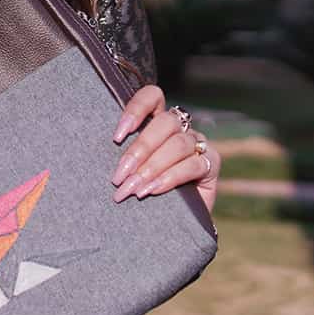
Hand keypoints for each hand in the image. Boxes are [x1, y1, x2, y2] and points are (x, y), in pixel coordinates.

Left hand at [110, 85, 219, 211]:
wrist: (169, 219)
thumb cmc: (142, 188)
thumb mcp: (129, 169)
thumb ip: (123, 157)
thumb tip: (102, 162)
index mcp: (157, 121)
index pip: (152, 96)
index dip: (136, 109)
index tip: (117, 137)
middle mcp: (180, 128)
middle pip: (165, 122)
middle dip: (139, 150)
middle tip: (119, 177)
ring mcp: (198, 144)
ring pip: (178, 144)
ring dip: (152, 167)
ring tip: (133, 188)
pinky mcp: (211, 164)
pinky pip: (193, 165)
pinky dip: (169, 178)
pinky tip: (152, 190)